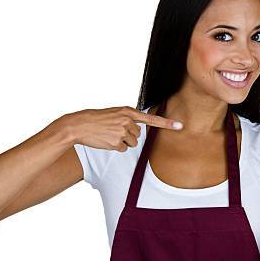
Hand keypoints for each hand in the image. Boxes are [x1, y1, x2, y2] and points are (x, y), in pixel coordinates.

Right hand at [65, 106, 182, 151]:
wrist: (79, 125)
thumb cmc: (96, 119)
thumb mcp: (114, 113)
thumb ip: (127, 119)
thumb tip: (138, 130)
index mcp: (128, 111)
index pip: (151, 119)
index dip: (167, 123)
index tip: (180, 126)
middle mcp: (127, 121)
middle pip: (138, 135)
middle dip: (128, 135)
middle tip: (113, 131)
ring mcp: (123, 132)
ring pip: (132, 143)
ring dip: (122, 142)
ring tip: (109, 135)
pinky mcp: (117, 142)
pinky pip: (123, 149)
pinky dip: (115, 147)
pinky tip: (106, 140)